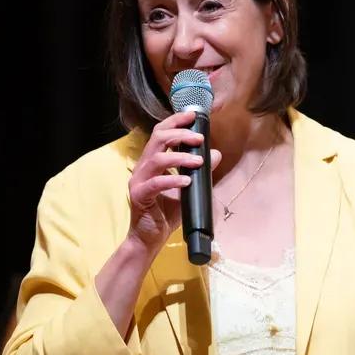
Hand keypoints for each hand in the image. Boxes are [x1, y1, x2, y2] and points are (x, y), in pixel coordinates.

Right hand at [125, 111, 221, 256]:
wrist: (149, 239)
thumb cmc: (165, 214)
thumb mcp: (188, 189)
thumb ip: (200, 172)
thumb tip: (216, 154)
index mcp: (152, 162)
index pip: (160, 133)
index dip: (175, 122)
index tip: (192, 116)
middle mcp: (143, 167)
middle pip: (157, 139)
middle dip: (180, 135)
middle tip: (200, 139)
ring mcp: (139, 181)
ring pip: (157, 159)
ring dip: (180, 157)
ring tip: (198, 161)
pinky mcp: (139, 196)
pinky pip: (156, 183)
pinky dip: (173, 180)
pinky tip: (187, 181)